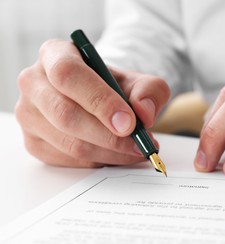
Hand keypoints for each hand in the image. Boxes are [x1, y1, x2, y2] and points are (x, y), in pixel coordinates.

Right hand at [15, 39, 169, 166]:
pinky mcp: (33, 142)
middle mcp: (34, 82)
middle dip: (108, 135)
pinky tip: (117, 154)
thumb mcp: (138, 81)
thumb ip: (149, 91)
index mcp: (55, 54)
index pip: (68, 74)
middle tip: (139, 143)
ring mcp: (29, 114)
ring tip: (136, 150)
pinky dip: (100, 161)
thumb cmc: (114, 87)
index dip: (99, 100)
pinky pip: (68, 160)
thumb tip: (144, 113)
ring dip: (110, 152)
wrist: (99, 100)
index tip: (128, 122)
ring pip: (69, 143)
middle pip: (65, 114)